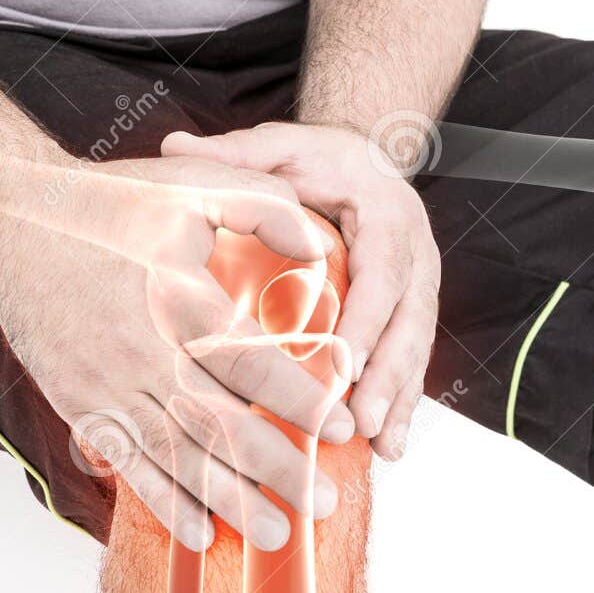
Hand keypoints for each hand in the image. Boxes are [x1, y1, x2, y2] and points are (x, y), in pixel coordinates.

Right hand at [0, 154, 353, 551]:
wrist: (10, 224)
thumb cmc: (109, 204)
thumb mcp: (193, 184)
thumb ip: (265, 210)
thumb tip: (323, 249)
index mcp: (179, 298)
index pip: (252, 365)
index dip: (299, 403)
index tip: (341, 431)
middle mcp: (144, 351)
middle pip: (219, 425)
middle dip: (277, 471)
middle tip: (325, 505)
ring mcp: (107, 384)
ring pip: (176, 454)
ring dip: (227, 500)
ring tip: (274, 534)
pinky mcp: (80, 403)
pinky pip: (126, 463)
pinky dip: (162, 501)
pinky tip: (198, 533)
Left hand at [162, 123, 439, 459]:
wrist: (365, 162)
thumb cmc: (318, 160)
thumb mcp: (281, 148)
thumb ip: (236, 153)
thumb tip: (173, 145)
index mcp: (387, 212)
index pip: (383, 268)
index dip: (367, 319)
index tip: (344, 364)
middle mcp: (414, 252)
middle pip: (408, 320)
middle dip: (387, 375)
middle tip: (359, 420)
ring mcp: (419, 286)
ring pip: (416, 347)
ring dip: (398, 399)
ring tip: (378, 446)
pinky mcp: (412, 312)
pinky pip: (413, 361)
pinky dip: (401, 404)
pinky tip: (386, 447)